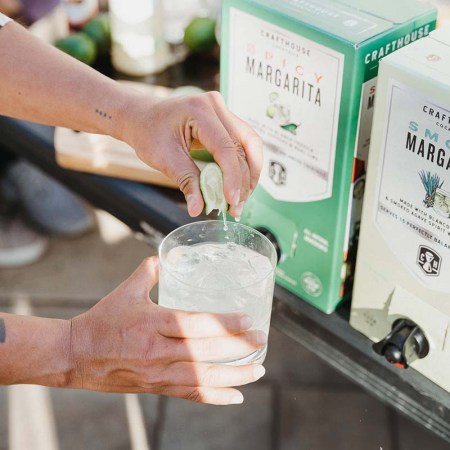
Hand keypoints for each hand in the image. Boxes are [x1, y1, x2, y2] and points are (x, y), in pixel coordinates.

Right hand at [69, 257, 266, 404]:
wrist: (77, 355)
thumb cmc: (102, 320)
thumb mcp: (126, 291)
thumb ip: (148, 272)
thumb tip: (163, 257)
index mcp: (153, 322)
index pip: (196, 324)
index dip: (224, 323)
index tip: (248, 320)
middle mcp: (158, 350)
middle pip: (205, 352)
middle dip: (238, 347)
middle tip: (261, 340)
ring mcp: (158, 372)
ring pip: (203, 377)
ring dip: (235, 375)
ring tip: (258, 369)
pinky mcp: (156, 387)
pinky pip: (190, 394)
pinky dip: (215, 396)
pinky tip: (236, 396)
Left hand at [121, 91, 262, 217]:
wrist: (140, 117)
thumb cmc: (148, 133)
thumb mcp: (164, 159)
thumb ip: (186, 182)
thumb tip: (197, 208)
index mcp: (199, 110)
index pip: (226, 147)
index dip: (232, 177)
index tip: (231, 200)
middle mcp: (216, 106)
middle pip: (244, 146)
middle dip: (243, 180)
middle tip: (236, 206)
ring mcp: (223, 111)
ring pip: (250, 144)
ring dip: (249, 174)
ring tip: (241, 199)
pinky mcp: (225, 121)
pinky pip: (243, 144)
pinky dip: (243, 166)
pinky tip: (239, 186)